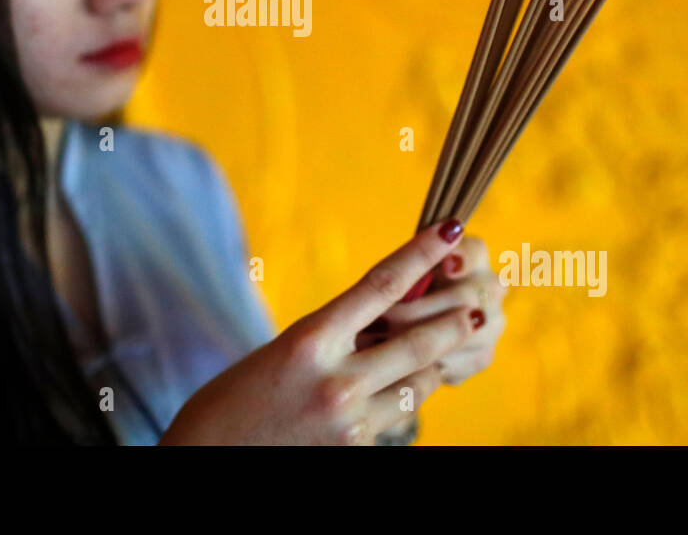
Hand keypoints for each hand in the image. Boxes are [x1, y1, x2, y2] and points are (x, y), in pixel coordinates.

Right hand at [158, 219, 478, 444]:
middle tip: (479, 307)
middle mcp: (335, 377)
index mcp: (309, 338)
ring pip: (417, 383)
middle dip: (453, 321)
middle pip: (418, 339)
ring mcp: (349, 419)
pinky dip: (404, 400)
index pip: (380, 284)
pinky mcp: (355, 451)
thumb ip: (335, 336)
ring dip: (430, 365)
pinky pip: (398, 417)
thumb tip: (385, 319)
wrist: (207, 459)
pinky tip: (397, 392)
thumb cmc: (237, 399)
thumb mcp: (284, 351)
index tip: (449, 227)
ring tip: (435, 353)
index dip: (421, 252)